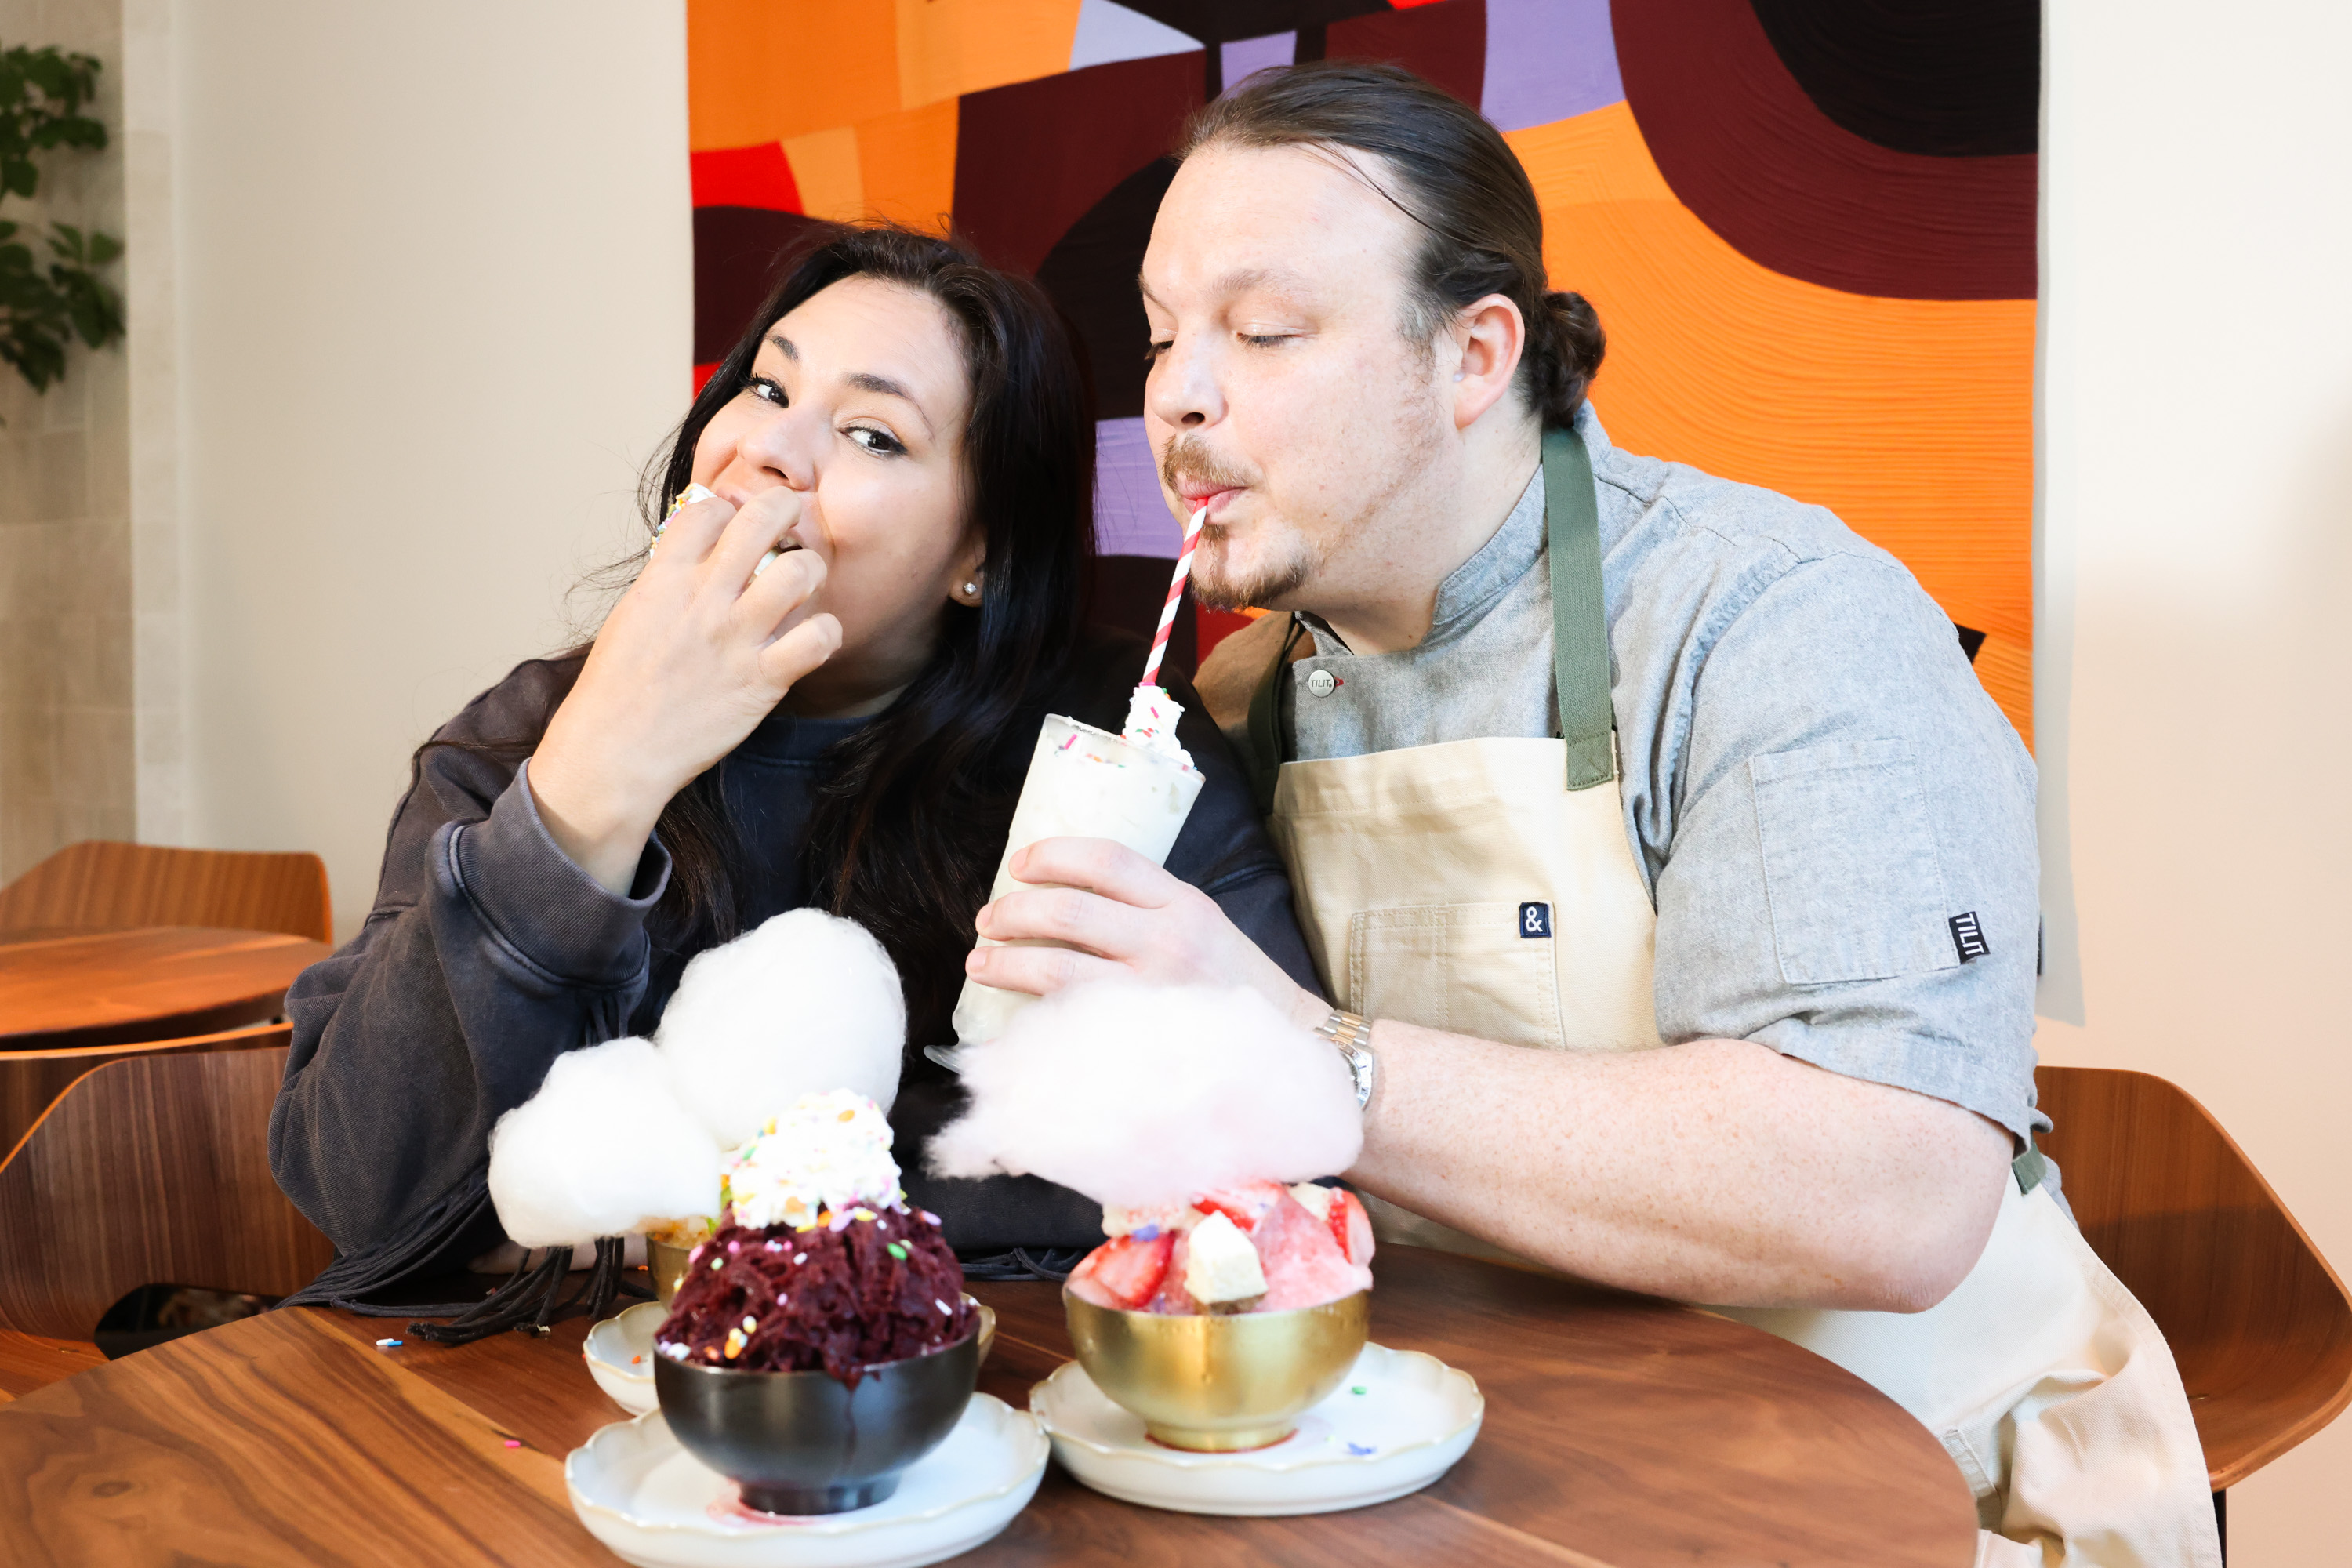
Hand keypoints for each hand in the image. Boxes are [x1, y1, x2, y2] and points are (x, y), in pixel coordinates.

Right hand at [530, 488, 841, 890]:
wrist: (614, 751)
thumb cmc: (619, 685)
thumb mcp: (632, 613)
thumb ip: (669, 576)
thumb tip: (701, 544)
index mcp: (665, 576)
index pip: (711, 508)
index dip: (729, 510)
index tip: (734, 527)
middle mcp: (704, 598)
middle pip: (764, 517)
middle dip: (784, 511)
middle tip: (787, 531)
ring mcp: (736, 637)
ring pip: (802, 571)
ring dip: (811, 573)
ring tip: (801, 589)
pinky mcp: (763, 680)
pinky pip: (819, 637)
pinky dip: (825, 634)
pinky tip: (810, 641)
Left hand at [965, 837, 1325, 1028]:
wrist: (1293, 1051)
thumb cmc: (1236, 987)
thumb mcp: (1203, 924)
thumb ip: (1146, 908)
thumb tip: (1064, 897)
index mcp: (1185, 903)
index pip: (1105, 858)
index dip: (1051, 855)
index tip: (1019, 865)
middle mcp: (1169, 941)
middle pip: (1068, 911)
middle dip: (1014, 911)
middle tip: (988, 919)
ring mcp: (1153, 994)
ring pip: (1056, 968)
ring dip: (1006, 963)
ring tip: (981, 962)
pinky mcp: (1139, 1039)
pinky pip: (1069, 1022)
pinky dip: (1030, 1017)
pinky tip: (1010, 1018)